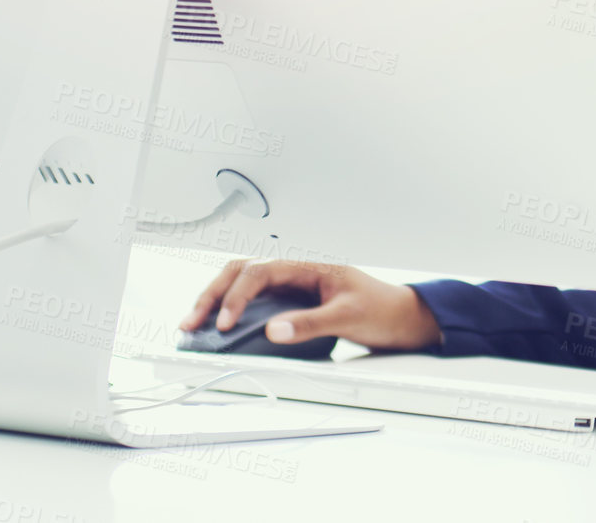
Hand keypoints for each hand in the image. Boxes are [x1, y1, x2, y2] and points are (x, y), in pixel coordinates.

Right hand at [179, 259, 442, 350]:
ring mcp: (293, 289)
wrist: (404, 318)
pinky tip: (220, 330)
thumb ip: (312, 323)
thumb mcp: (349, 316)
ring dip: (218, 301)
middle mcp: (297, 274)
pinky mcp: (293, 305)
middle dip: (212, 293)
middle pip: (242, 272)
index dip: (237, 296)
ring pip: (244, 286)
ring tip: (195, 325)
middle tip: (191, 321)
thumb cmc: (383, 308)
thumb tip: (274, 329)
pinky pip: (256, 304)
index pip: (260, 271)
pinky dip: (234, 314)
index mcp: (309, 267)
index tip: (225, 322)